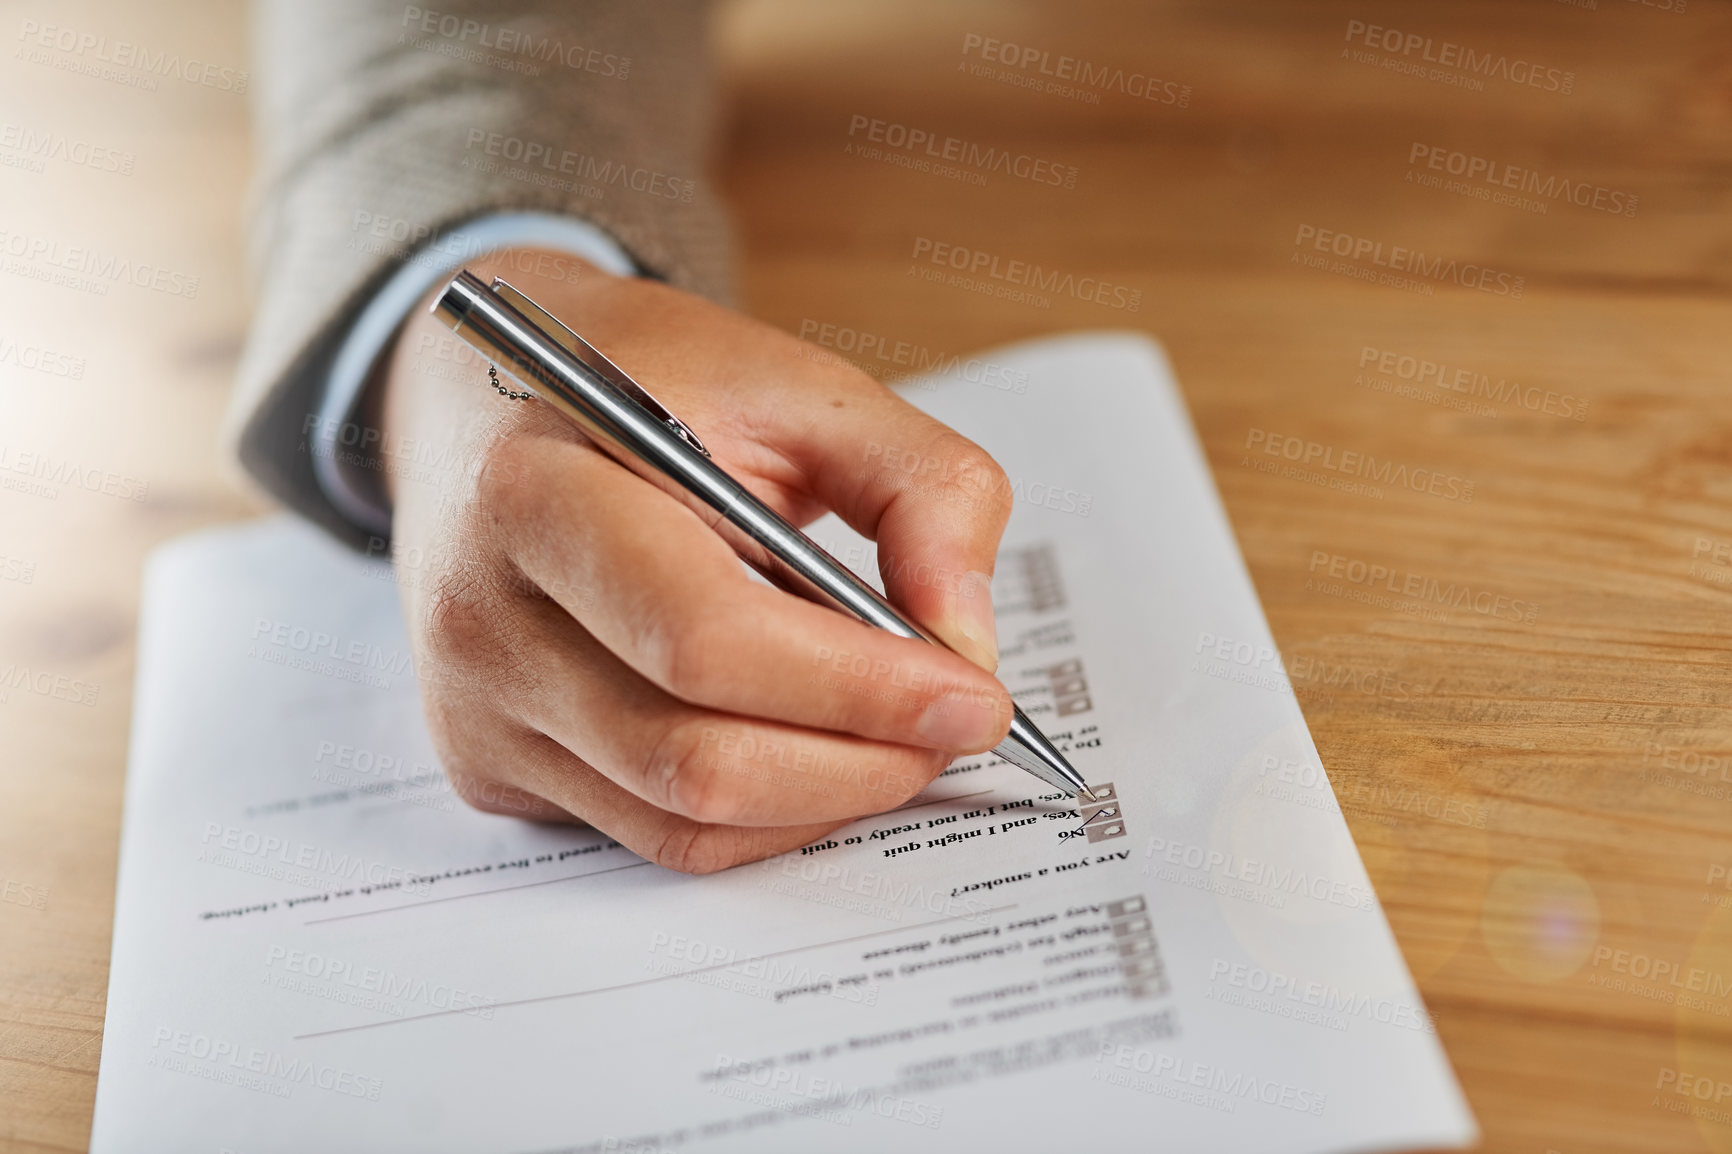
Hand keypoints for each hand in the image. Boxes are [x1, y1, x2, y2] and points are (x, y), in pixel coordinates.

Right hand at [379, 250, 1016, 872]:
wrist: (483, 405)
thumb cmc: (651, 388)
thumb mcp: (800, 387)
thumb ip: (921, 488)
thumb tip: (967, 644)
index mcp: (535, 492)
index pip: (703, 636)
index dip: (857, 686)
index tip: (973, 694)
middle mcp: (480, 618)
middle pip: (693, 756)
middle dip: (860, 761)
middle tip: (956, 727)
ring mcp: (474, 708)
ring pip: (683, 820)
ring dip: (825, 800)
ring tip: (901, 738)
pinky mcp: (489, 766)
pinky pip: (655, 835)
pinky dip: (765, 816)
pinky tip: (818, 753)